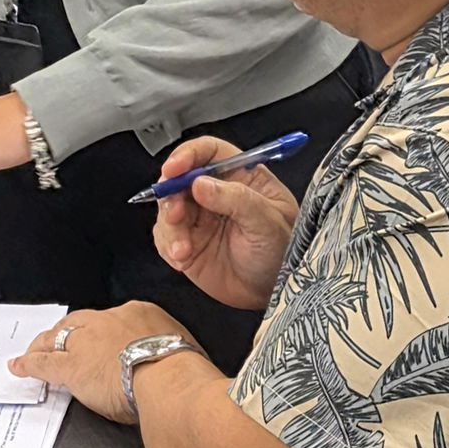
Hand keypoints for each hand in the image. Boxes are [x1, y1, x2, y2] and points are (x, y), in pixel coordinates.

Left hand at [9, 302, 206, 422]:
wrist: (167, 376)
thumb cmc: (182, 367)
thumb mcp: (181, 347)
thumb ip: (168, 349)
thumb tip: (175, 362)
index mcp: (138, 314)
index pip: (111, 320)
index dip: (100, 332)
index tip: (100, 341)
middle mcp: (108, 321)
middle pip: (79, 323)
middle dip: (66, 332)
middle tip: (57, 341)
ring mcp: (87, 341)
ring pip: (58, 339)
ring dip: (45, 346)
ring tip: (34, 352)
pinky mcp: (72, 366)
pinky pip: (45, 363)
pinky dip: (30, 364)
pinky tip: (19, 366)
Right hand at [150, 135, 298, 310]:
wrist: (275, 295)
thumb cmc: (283, 253)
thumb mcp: (269, 223)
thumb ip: (237, 200)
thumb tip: (199, 184)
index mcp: (238, 176)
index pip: (208, 152)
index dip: (188, 155)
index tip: (174, 169)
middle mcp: (214, 192)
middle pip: (179, 177)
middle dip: (170, 193)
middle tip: (175, 214)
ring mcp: (198, 217)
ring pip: (168, 206)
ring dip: (169, 225)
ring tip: (183, 249)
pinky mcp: (187, 240)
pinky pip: (164, 235)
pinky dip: (168, 245)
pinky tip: (182, 259)